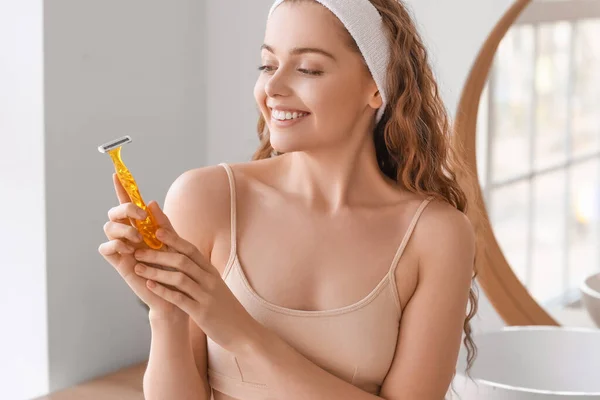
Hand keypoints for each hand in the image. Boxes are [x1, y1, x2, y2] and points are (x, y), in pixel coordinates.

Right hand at [98, 173, 187, 322]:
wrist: (175, 293)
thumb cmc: (175, 267)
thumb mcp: (173, 241)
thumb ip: (163, 223)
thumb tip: (151, 202)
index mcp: (143, 226)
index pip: (130, 204)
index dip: (122, 188)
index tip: (117, 173)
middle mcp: (130, 234)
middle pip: (114, 212)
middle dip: (124, 207)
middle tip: (139, 216)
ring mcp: (123, 247)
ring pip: (108, 227)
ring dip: (122, 227)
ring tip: (138, 239)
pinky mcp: (119, 263)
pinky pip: (105, 247)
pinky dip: (115, 245)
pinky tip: (129, 250)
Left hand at [130, 205, 262, 355]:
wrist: (244, 332)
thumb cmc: (225, 309)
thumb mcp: (215, 287)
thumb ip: (200, 274)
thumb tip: (182, 261)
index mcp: (211, 272)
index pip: (191, 249)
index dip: (173, 238)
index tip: (156, 230)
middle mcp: (210, 280)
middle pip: (182, 260)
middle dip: (158, 254)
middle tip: (138, 250)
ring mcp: (206, 296)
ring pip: (179, 278)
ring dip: (156, 271)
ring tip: (137, 268)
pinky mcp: (202, 312)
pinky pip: (180, 298)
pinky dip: (163, 291)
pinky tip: (149, 287)